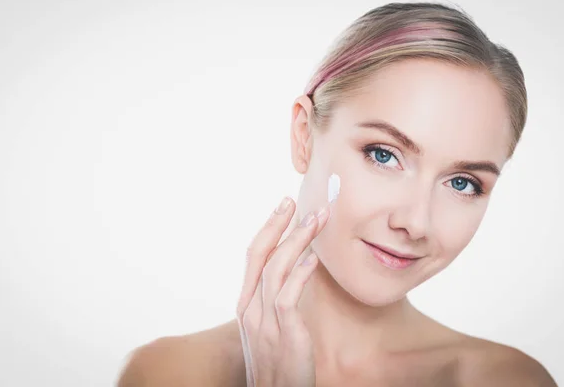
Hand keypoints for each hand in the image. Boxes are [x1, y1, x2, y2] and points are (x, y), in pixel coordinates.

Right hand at [236, 197, 330, 386]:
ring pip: (276, 269)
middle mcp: (251, 308)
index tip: (284, 206)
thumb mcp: (272, 326)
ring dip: (296, 240)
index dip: (268, 228)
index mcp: (247, 303)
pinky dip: (301, 273)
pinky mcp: (284, 333)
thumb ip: (278, 298)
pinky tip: (314, 258)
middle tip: (295, 200)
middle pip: (259, 255)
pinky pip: (289, 296)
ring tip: (316, 219)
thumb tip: (297, 267)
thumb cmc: (279, 361)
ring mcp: (265, 321)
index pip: (254, 256)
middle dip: (278, 224)